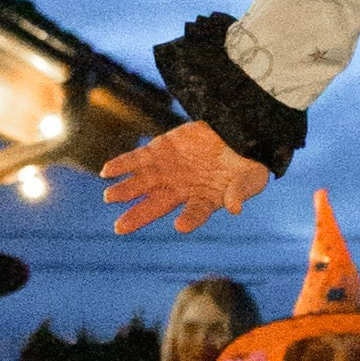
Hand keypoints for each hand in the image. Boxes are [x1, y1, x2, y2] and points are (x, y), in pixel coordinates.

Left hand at [102, 122, 268, 238]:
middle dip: (138, 215)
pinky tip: (106, 172)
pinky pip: (138, 159)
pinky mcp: (160, 150)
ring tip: (109, 197)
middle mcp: (182, 189)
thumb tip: (235, 209)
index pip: (196, 213)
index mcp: (204, 200)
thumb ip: (242, 191)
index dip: (190, 219)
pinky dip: (123, 165)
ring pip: (142, 183)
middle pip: (157, 205)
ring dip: (125, 191)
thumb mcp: (253, 176)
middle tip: (119, 228)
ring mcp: (169, 170)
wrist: (235, 131)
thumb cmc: (247, 161)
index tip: (181, 225)